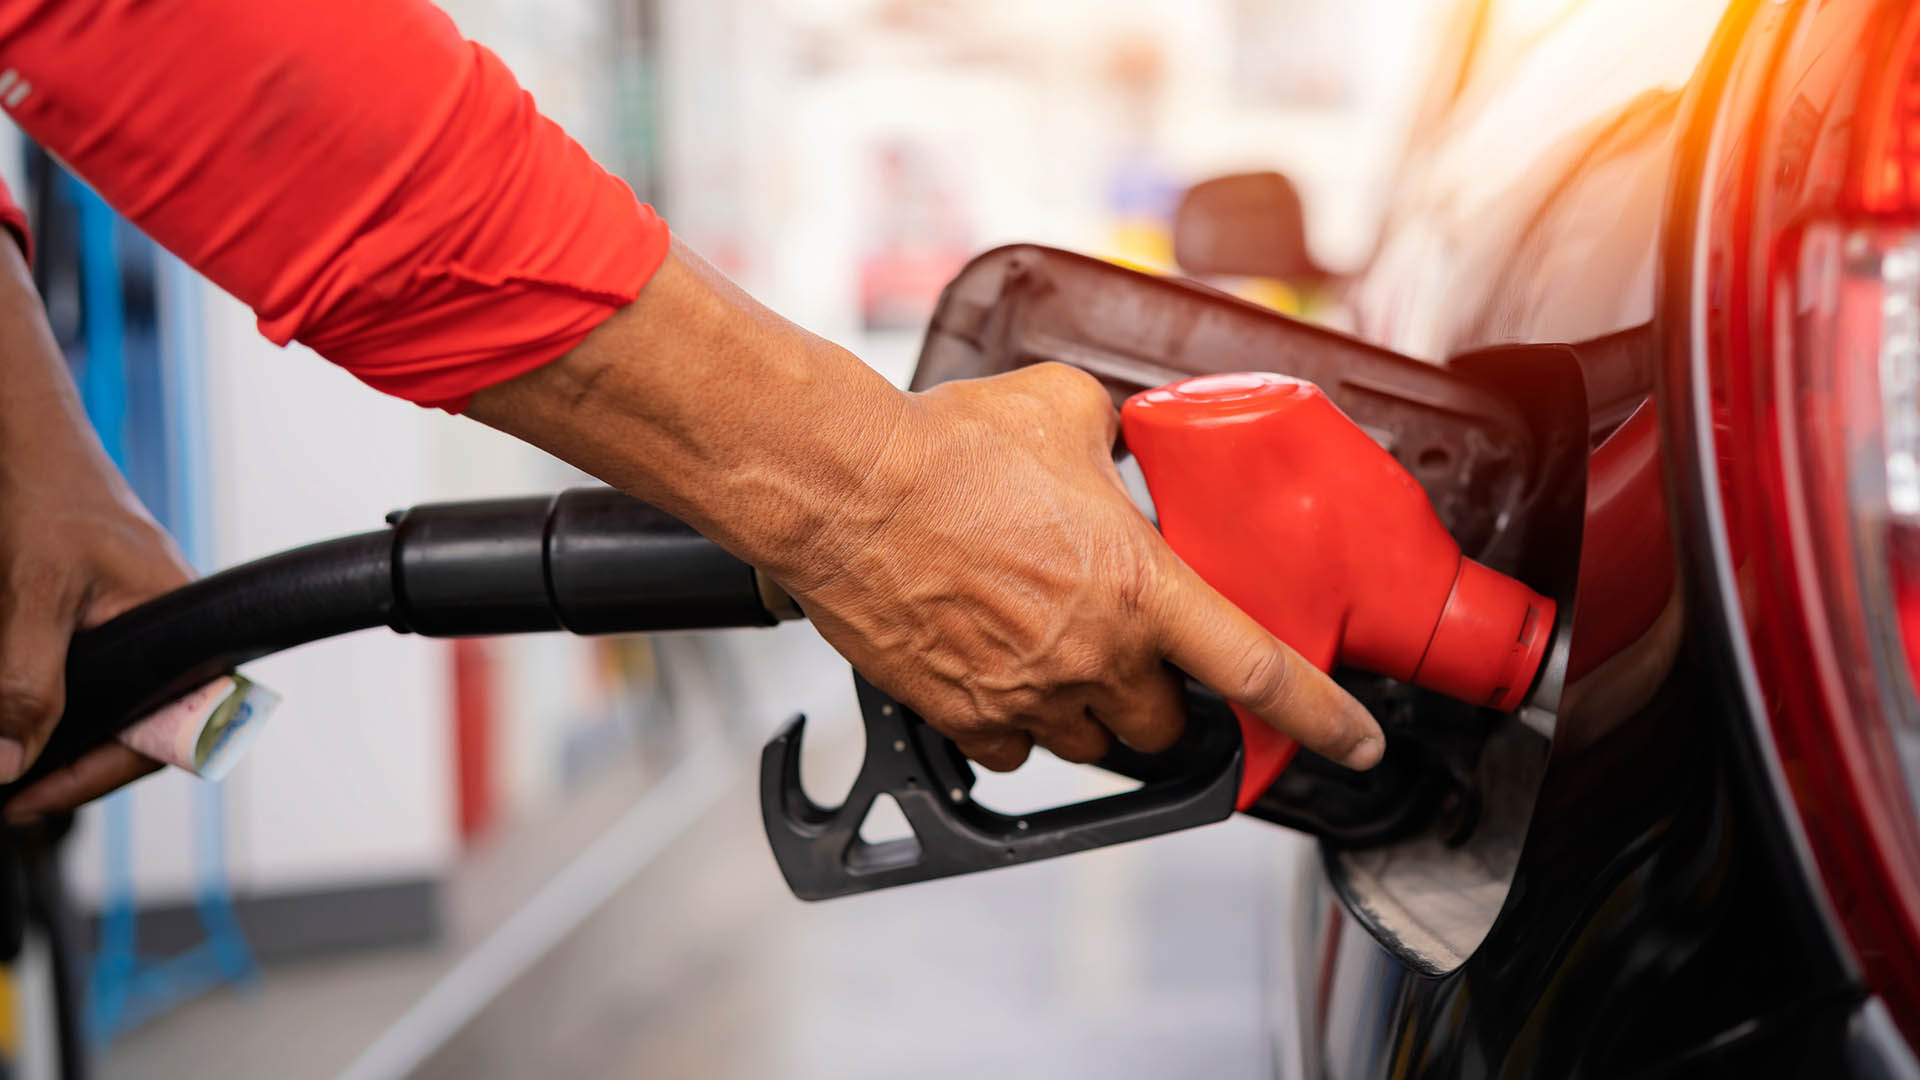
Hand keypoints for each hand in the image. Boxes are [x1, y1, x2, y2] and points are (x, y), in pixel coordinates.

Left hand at [0, 439, 192, 821]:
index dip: (96, 777)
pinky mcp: (109, 605)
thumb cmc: (48, 494)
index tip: (28, 802)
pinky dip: (59, 697)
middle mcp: (170, 624)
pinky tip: (21, 711)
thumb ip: (26, 684)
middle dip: (77, 766)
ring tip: (12, 762)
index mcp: (180, 623)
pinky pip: (100, 670)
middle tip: (13, 793)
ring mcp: (141, 615)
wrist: (26, 435)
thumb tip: (8, 763)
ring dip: (64, 733)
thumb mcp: (32, 596)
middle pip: (141, 726)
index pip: (163, 732)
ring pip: (118, 700)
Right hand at [471, 246, 1383, 775]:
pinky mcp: (962, 716)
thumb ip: (1110, 432)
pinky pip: (1011, 753)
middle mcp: (1094, 655)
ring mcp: (1027, 695)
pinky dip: (1014, 726)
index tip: (1357, 741)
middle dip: (1161, 703)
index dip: (1323, 715)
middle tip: (1136, 660)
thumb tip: (1115, 435)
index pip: (1258, 668)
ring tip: (1056, 658)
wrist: (844, 490)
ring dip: (1089, 714)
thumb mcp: (1059, 410)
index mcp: (1140, 586)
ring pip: (1089, 746)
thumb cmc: (947, 447)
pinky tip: (997, 676)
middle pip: (1165, 727)